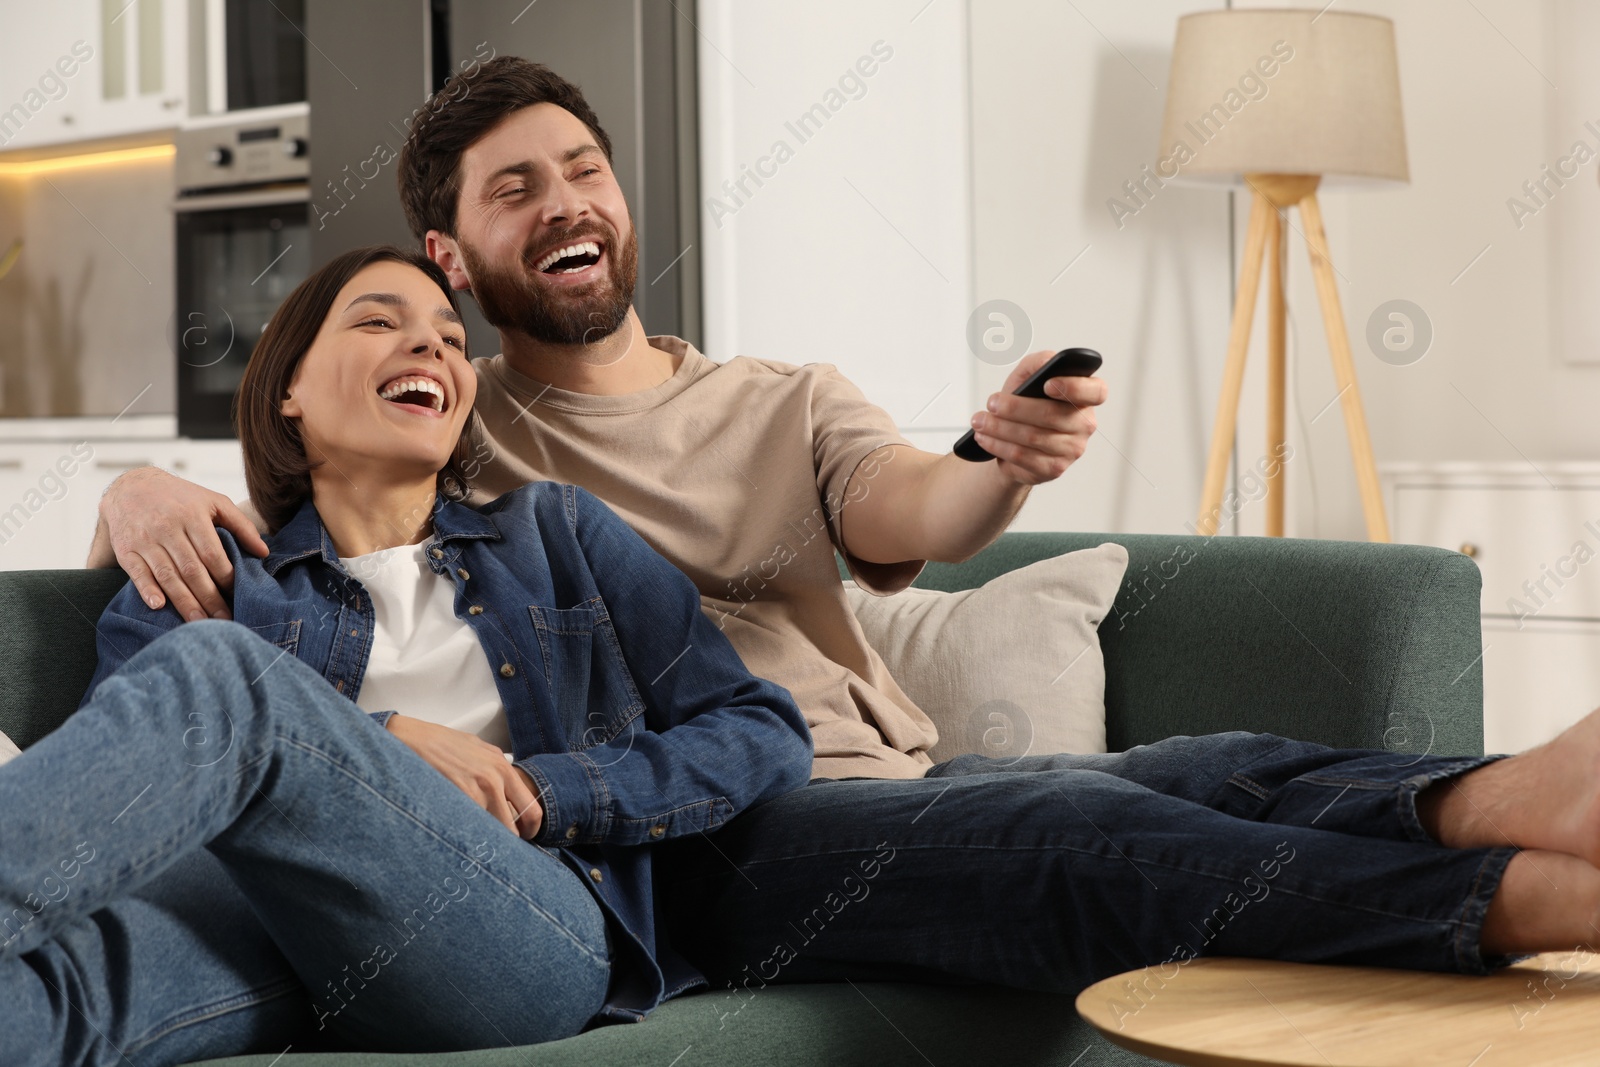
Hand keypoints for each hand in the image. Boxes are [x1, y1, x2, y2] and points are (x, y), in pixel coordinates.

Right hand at [98, 467, 269, 621]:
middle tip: (224, 620)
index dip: (226, 577)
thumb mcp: (214, 502)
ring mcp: (145, 540)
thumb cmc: (181, 498)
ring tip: (199, 623)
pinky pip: (137, 573)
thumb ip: (241, 525)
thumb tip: (263, 552)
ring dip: (184, 602)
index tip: (237, 595)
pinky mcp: (126, 550)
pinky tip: (159, 606)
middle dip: (209, 597)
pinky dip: (147, 590)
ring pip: (167, 575)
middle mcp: (167, 528)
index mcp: (192, 516)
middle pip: (191, 569)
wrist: (131, 487)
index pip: (212, 553)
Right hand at [385, 715, 543, 838]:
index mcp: (503, 767)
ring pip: (492, 832)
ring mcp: (476, 790)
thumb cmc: (441, 743)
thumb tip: (508, 791)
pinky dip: (467, 836)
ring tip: (474, 842)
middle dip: (508, 842)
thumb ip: (496, 770)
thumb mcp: (478, 749)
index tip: (522, 838)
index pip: (532, 810)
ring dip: (485, 840)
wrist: (411, 738)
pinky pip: (470, 828)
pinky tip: (458, 834)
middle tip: (498, 848)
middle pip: (514, 828)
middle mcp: (495, 779)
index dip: (530, 831)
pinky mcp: (457, 798)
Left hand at [968, 349, 1107, 484]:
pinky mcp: (1054, 468)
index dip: (1074, 387)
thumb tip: (1048, 361)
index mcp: (1086, 397)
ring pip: (1033, 437)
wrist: (1013, 438)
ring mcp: (1072, 449)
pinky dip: (999, 446)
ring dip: (1000, 429)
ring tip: (980, 421)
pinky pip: (1023, 457)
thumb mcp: (1028, 377)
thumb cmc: (1026, 402)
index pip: (1096, 391)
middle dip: (1014, 408)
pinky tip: (985, 438)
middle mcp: (1085, 424)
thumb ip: (1039, 363)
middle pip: (1051, 415)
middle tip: (991, 403)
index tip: (1047, 383)